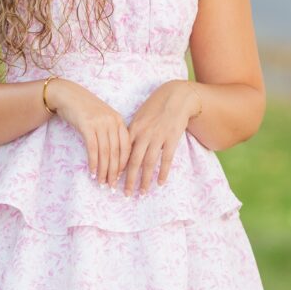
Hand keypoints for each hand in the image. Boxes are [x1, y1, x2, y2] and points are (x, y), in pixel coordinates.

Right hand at [46, 78, 129, 187]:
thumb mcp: (103, 119)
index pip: (126, 146)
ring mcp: (100, 123)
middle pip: (116, 152)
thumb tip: (113, 158)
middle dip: (114, 172)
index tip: (120, 177)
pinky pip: (93, 148)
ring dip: (103, 170)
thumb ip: (110, 133)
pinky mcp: (87, 125)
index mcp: (119, 121)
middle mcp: (112, 122)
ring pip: (105, 152)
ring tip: (101, 183)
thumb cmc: (85, 109)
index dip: (124, 164)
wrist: (68, 95)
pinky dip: (93, 162)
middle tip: (111, 186)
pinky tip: (92, 172)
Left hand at [123, 81, 200, 196]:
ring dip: (145, 180)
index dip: (117, 168)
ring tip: (142, 193)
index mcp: (134, 128)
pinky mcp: (172, 138)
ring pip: (148, 163)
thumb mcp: (141, 116)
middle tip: (125, 194)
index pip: (122, 153)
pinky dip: (163, 172)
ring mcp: (158, 136)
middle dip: (128, 180)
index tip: (114, 180)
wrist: (176, 96)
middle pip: (133, 162)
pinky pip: (166, 159)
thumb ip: (133, 131)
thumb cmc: (157, 106)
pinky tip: (160, 182)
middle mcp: (144, 134)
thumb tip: (125, 147)